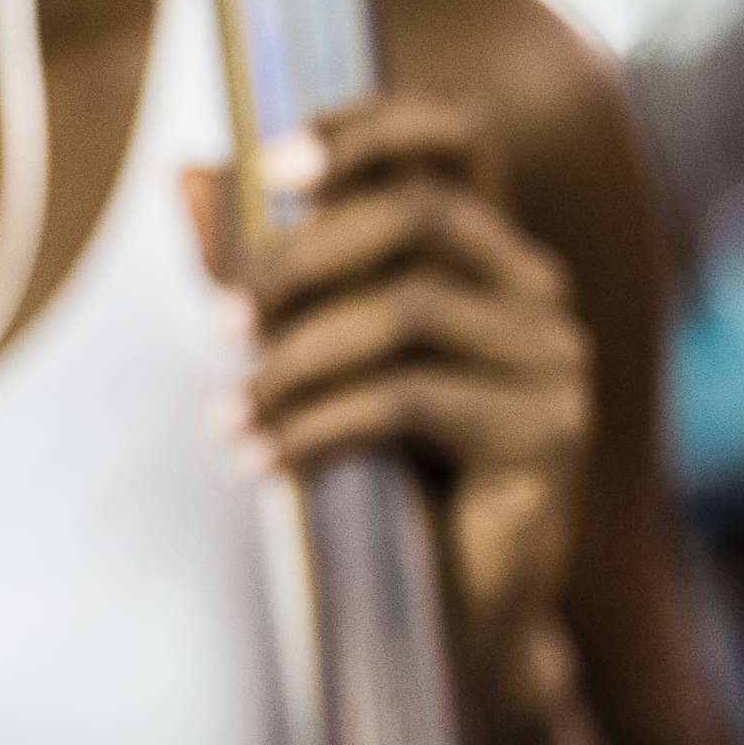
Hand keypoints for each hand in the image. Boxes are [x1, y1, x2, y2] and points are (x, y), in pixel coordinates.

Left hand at [184, 94, 593, 722]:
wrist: (443, 617)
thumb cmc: (372, 478)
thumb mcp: (305, 359)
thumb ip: (257, 268)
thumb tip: (188, 174)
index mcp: (487, 253)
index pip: (456, 139)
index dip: (371, 127)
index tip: (272, 165)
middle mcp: (536, 293)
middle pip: (419, 217)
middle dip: (300, 259)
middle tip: (218, 321)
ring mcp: (554, 362)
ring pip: (408, 312)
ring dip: (294, 362)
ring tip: (225, 415)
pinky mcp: (549, 435)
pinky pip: (411, 400)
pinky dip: (316, 426)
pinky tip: (260, 463)